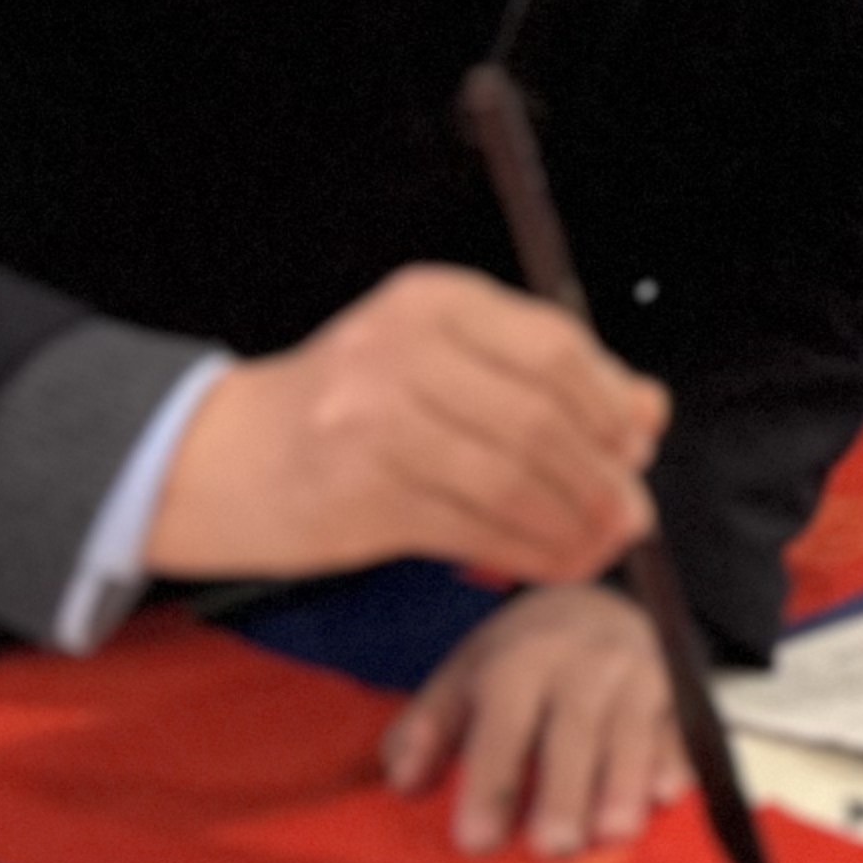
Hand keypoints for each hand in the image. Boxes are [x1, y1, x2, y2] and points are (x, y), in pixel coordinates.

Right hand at [143, 264, 667, 583]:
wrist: (217, 456)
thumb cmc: (346, 409)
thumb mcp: (439, 363)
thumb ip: (538, 378)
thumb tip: (646, 412)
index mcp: (433, 301)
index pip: (553, 347)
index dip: (609, 403)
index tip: (638, 442)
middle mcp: (402, 349)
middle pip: (541, 417)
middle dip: (600, 475)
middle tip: (629, 511)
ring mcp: (374, 421)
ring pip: (513, 479)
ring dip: (573, 523)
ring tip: (600, 544)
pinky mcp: (358, 496)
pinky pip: (473, 528)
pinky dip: (528, 552)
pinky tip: (553, 562)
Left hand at [381, 582, 686, 857]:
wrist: (598, 599)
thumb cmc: (518, 659)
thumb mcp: (461, 678)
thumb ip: (424, 732)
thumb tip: (405, 786)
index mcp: (518, 661)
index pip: (503, 725)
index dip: (491, 783)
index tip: (477, 841)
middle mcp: (581, 662)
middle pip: (574, 730)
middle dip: (564, 789)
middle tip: (551, 848)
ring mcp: (637, 673)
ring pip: (633, 731)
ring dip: (624, 782)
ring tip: (612, 834)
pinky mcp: (680, 689)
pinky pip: (682, 727)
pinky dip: (676, 759)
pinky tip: (666, 794)